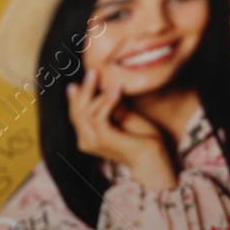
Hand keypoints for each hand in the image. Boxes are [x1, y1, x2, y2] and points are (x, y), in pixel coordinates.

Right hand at [66, 69, 176, 188]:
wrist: (154, 156)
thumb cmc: (141, 138)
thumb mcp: (123, 116)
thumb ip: (111, 105)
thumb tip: (104, 86)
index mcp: (89, 137)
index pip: (75, 114)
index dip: (75, 98)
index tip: (79, 80)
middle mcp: (86, 142)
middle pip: (76, 112)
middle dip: (84, 91)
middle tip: (92, 73)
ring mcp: (93, 142)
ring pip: (85, 113)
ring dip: (96, 94)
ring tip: (108, 81)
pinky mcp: (103, 139)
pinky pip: (99, 117)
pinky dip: (107, 101)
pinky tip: (117, 91)